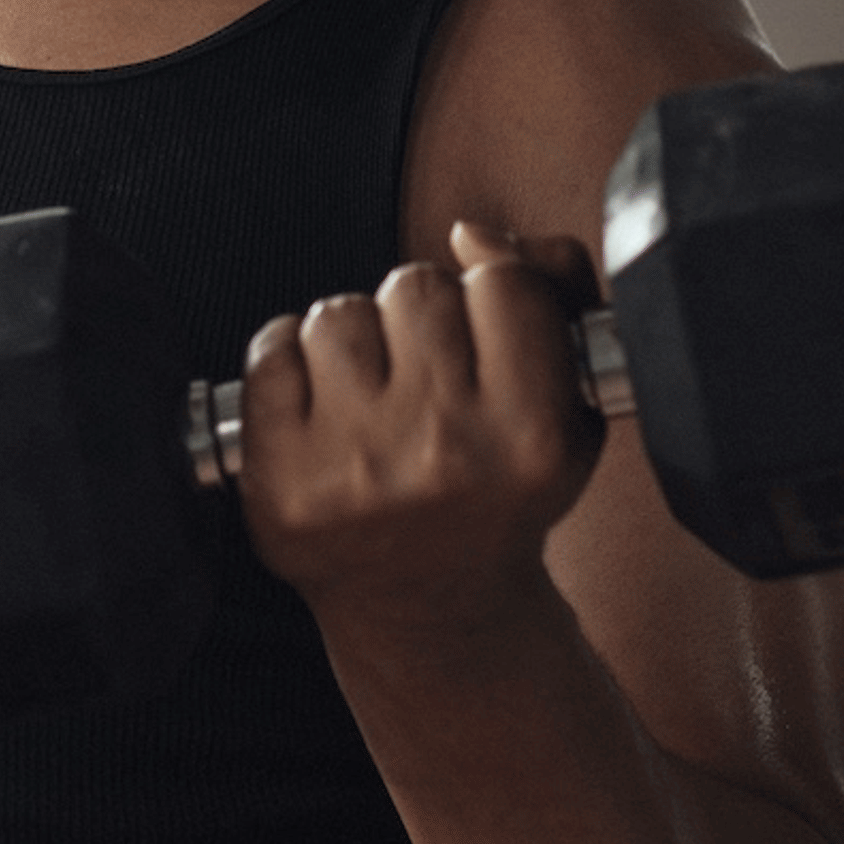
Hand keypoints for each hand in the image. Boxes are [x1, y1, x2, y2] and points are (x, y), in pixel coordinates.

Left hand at [233, 220, 607, 648]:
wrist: (433, 608)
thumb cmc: (499, 489)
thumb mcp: (573, 402)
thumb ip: (555, 288)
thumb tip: (472, 235)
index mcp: (530, 435)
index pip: (503, 282)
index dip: (492, 300)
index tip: (487, 343)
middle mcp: (445, 452)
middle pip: (415, 285)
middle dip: (418, 319)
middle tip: (427, 381)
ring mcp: (355, 469)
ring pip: (340, 312)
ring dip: (353, 342)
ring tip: (373, 401)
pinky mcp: (281, 484)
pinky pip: (270, 352)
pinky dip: (287, 364)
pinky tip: (320, 410)